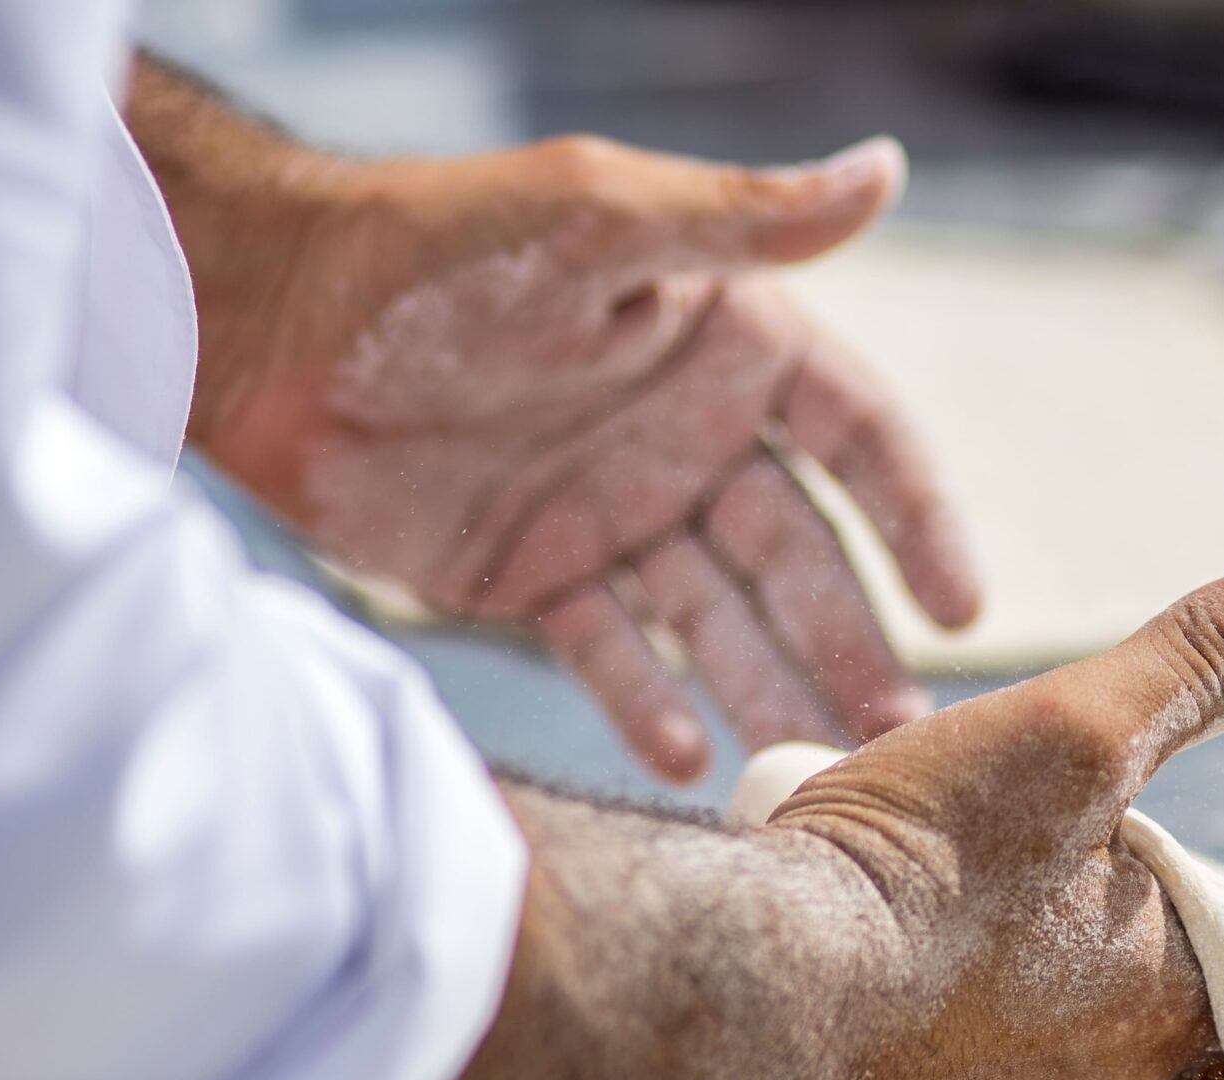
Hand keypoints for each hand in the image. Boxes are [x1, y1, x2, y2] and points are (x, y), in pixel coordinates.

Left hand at [159, 99, 974, 780]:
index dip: (917, 521)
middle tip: (894, 729)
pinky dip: (647, 704)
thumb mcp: (600, 215)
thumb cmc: (436, 242)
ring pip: (718, 618)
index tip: (958, 606)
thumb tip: (887, 169)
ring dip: (769, 687)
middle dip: (850, 639)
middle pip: (800, 554)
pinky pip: (612, 652)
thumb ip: (744, 218)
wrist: (264, 314)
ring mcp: (618, 513)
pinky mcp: (538, 577)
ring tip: (814, 767)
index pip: (860, 439)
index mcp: (731, 346)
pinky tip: (684, 756)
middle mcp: (691, 437)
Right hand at [433, 557, 1223, 1079]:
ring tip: (953, 920)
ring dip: (1016, 995)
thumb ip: (1198, 662)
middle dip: (1098, 941)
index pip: (1223, 943)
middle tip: (1027, 870)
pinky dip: (937, 1037)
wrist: (732, 990)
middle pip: (1140, 1006)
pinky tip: (887, 979)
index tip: (1112, 839)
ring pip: (1045, 1056)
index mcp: (1175, 1004)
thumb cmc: (913, 860)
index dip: (1170, 880)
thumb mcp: (1074, 728)